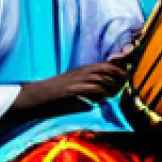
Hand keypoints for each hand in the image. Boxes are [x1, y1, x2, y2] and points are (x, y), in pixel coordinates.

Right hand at [13, 61, 127, 110]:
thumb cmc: (54, 91)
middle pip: (106, 68)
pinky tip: (103, 98)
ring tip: (114, 92)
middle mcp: (80, 71)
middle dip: (118, 75)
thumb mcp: (74, 84)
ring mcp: (75, 79)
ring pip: (101, 77)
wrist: (36, 94)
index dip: (117, 68)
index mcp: (82, 69)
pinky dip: (101, 92)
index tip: (125, 75)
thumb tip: (103, 93)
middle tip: (124, 83)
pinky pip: (92, 87)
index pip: (104, 64)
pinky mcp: (71, 88)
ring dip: (111, 85)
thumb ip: (88, 86)